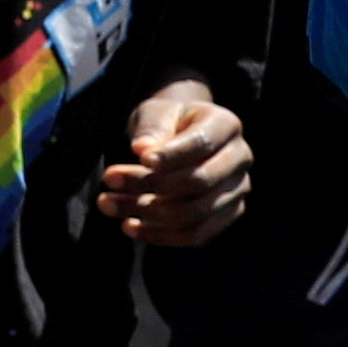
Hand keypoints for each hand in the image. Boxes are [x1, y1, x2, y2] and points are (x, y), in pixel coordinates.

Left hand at [97, 80, 250, 246]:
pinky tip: (128, 226)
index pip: (202, 144)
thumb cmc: (166, 121)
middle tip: (108, 178)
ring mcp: (237, 189)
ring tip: (107, 203)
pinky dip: (160, 235)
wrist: (179, 135)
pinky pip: (195, 234)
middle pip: (199, 182)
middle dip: (149, 184)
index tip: (139, 157)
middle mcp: (240, 158)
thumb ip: (152, 127)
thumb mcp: (156, 112)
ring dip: (147, 213)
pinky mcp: (226, 214)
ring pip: (195, 213)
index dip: (171, 155)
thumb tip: (143, 149)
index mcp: (226, 125)